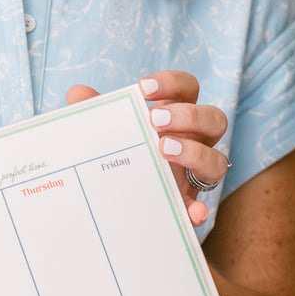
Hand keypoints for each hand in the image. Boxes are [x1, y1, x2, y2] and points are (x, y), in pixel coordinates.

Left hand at [65, 71, 229, 227]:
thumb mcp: (110, 134)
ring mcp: (195, 175)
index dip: (172, 84)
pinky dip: (198, 210)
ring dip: (196, 152)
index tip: (143, 89)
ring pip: (218, 160)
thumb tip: (76, 94)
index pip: (188, 89)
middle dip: (189, 116)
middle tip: (156, 121)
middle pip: (215, 120)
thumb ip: (97, 114)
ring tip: (164, 150)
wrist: (121, 204)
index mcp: (177, 118)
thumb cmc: (123, 156)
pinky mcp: (188, 207)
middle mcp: (195, 143)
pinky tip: (191, 211)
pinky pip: (202, 208)